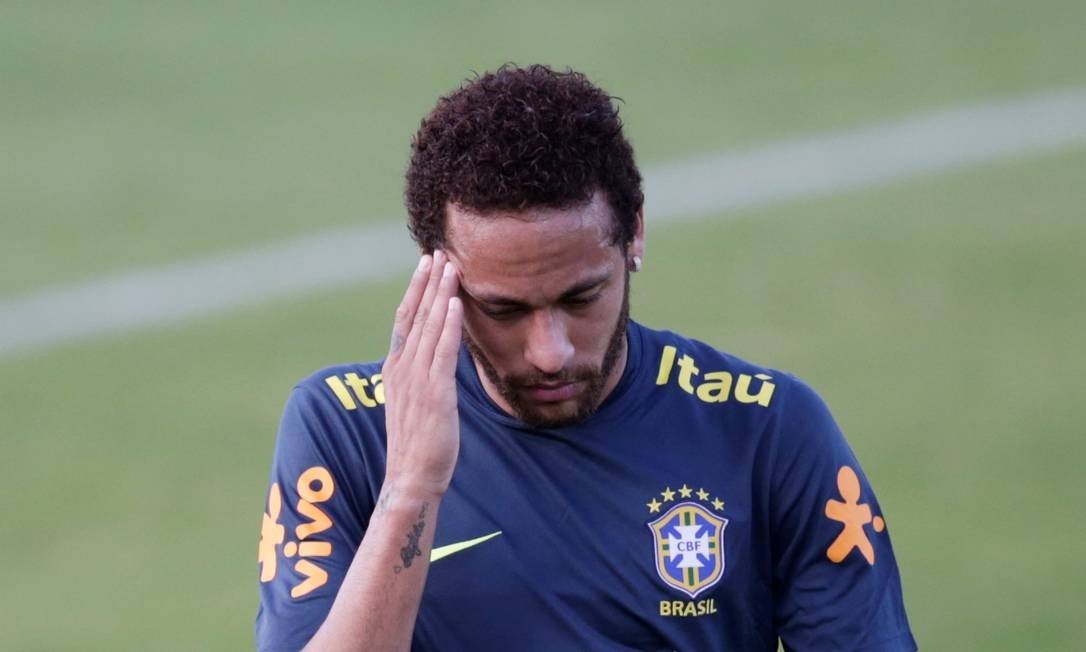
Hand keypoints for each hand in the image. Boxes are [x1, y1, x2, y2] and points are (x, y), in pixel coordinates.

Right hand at [380, 251, 462, 498]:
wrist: (410, 479)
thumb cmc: (417, 445)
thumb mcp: (412, 402)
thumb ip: (418, 376)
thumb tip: (430, 358)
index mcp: (394, 368)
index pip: (404, 319)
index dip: (415, 289)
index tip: (426, 263)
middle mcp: (401, 368)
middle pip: (414, 314)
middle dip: (427, 281)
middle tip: (437, 251)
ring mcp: (416, 380)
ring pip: (429, 326)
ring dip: (440, 293)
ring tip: (450, 265)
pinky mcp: (435, 393)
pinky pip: (442, 351)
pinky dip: (449, 324)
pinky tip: (456, 302)